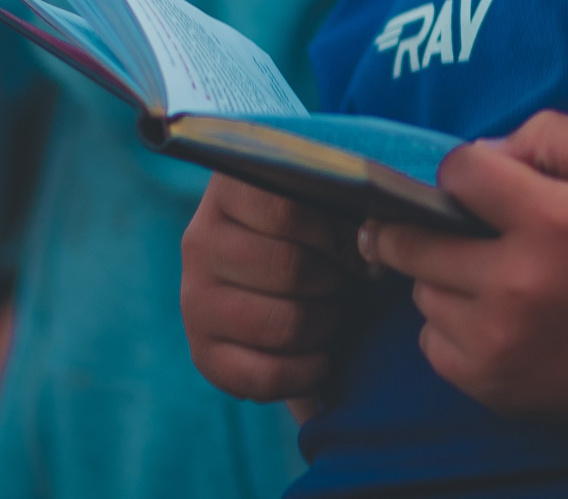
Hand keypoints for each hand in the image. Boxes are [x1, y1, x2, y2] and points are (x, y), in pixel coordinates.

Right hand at [181, 173, 364, 404]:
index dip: (333, 233)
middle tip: (346, 284)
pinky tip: (322, 359)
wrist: (277, 279)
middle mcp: (200, 242)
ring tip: (335, 315)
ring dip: (325, 325)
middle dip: (335, 283)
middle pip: (289, 269)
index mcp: (229, 191)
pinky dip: (307, 373)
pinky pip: (264, 376)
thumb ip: (345, 208)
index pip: (284, 210)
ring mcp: (195, 299)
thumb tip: (372, 237)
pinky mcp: (202, 351)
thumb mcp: (324, 205)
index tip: (356, 245)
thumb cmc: (314, 234)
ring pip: (282, 323)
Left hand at [360, 111, 567, 436]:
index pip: (457, 173)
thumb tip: (483, 153)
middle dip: (417, 222)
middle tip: (436, 221)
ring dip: (440, 276)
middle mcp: (516, 286)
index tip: (480, 182)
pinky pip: (431, 344)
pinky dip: (449, 327)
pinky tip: (488, 317)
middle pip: (413, 240)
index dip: (465, 169)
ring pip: (421, 292)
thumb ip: (548, 137)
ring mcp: (501, 343)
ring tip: (483, 273)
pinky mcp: (495, 387)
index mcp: (550, 222)